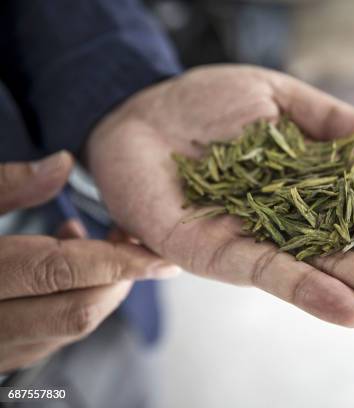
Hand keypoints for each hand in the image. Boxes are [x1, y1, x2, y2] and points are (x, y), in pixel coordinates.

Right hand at [0, 152, 179, 373]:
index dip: (119, 262)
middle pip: (79, 310)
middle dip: (118, 277)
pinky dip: (74, 303)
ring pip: (70, 328)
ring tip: (84, 241)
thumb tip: (63, 162)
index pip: (62, 272)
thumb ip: (6, 185)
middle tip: (126, 238)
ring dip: (98, 288)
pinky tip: (62, 269)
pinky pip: (51, 337)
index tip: (162, 255)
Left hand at [87, 65, 353, 328]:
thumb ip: (335, 124)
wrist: (139, 114)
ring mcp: (267, 240)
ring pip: (335, 270)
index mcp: (326, 181)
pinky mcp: (221, 253)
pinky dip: (313, 290)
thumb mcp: (282, 98)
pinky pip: (271, 273)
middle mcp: (305, 219)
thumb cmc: (211, 105)